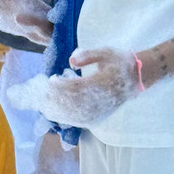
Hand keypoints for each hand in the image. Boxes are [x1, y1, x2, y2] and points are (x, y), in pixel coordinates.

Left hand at [11, 49, 138, 127]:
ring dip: (51, 107)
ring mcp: (96, 114)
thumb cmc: (118, 63)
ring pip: (69, 115)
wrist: (135, 80)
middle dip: (51, 98)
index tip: (51, 79)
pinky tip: (47, 106)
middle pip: (70, 104)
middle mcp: (99, 103)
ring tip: (39, 96)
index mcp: (103, 85)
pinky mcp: (93, 120)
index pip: (78, 89)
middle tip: (38, 88)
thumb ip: (88, 55)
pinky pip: (72, 120)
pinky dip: (57, 114)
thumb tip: (71, 61)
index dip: (62, 86)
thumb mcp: (106, 52)